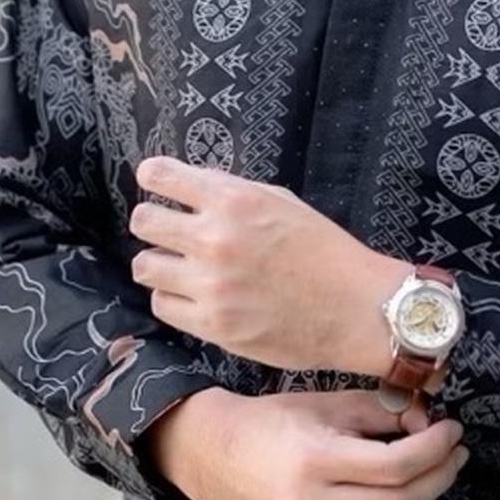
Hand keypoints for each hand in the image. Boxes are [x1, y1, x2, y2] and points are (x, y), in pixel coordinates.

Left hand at [128, 157, 407, 376]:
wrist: (356, 310)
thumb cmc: (326, 253)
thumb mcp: (283, 203)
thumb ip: (233, 194)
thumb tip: (191, 190)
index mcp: (233, 200)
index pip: (159, 176)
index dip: (152, 178)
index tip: (155, 185)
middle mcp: (215, 239)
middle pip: (142, 222)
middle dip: (154, 224)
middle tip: (170, 235)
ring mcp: (210, 285)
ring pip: (145, 266)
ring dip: (160, 265)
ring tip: (181, 270)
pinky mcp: (212, 324)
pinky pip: (163, 305)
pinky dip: (174, 299)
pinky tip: (195, 297)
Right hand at [147, 385, 469, 499]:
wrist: (223, 457)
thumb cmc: (279, 423)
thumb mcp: (329, 404)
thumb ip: (382, 410)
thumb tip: (428, 423)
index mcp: (315, 461)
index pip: (396, 466)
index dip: (435, 449)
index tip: (452, 431)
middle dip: (440, 477)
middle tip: (452, 455)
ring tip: (427, 482)